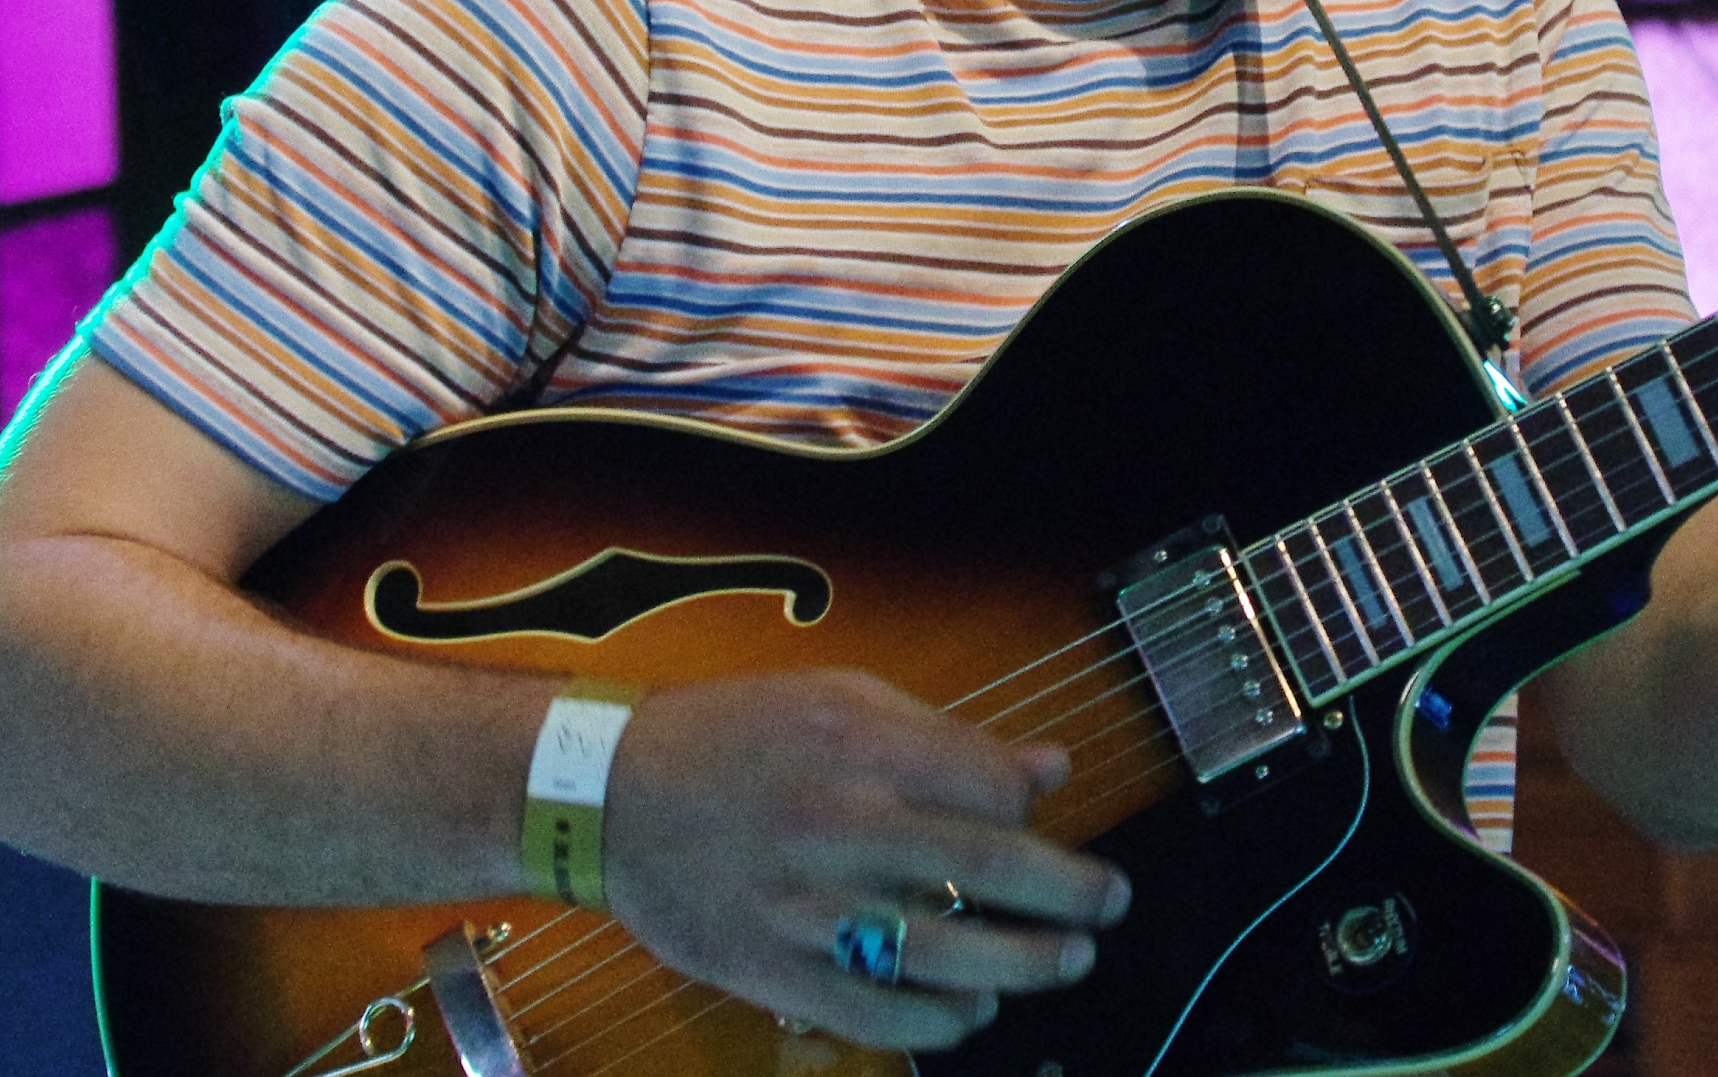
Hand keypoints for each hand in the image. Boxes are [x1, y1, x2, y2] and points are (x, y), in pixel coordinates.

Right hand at [599, 669, 1131, 1047]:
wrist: (609, 793)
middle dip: (1067, 893)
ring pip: (943, 952)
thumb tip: (1049, 768)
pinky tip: (973, 1009)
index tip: (1053, 821)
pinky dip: (939, 1019)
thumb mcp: (843, 699)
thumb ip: (948, 737)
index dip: (1037, 810)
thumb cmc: (737, 734)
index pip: (991, 789)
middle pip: (988, 867)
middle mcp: (844, 826)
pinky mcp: (775, 970)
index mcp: (864, 748)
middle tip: (1109, 904)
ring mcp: (810, 907)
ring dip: (1023, 964)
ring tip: (1065, 962)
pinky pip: (876, 1012)